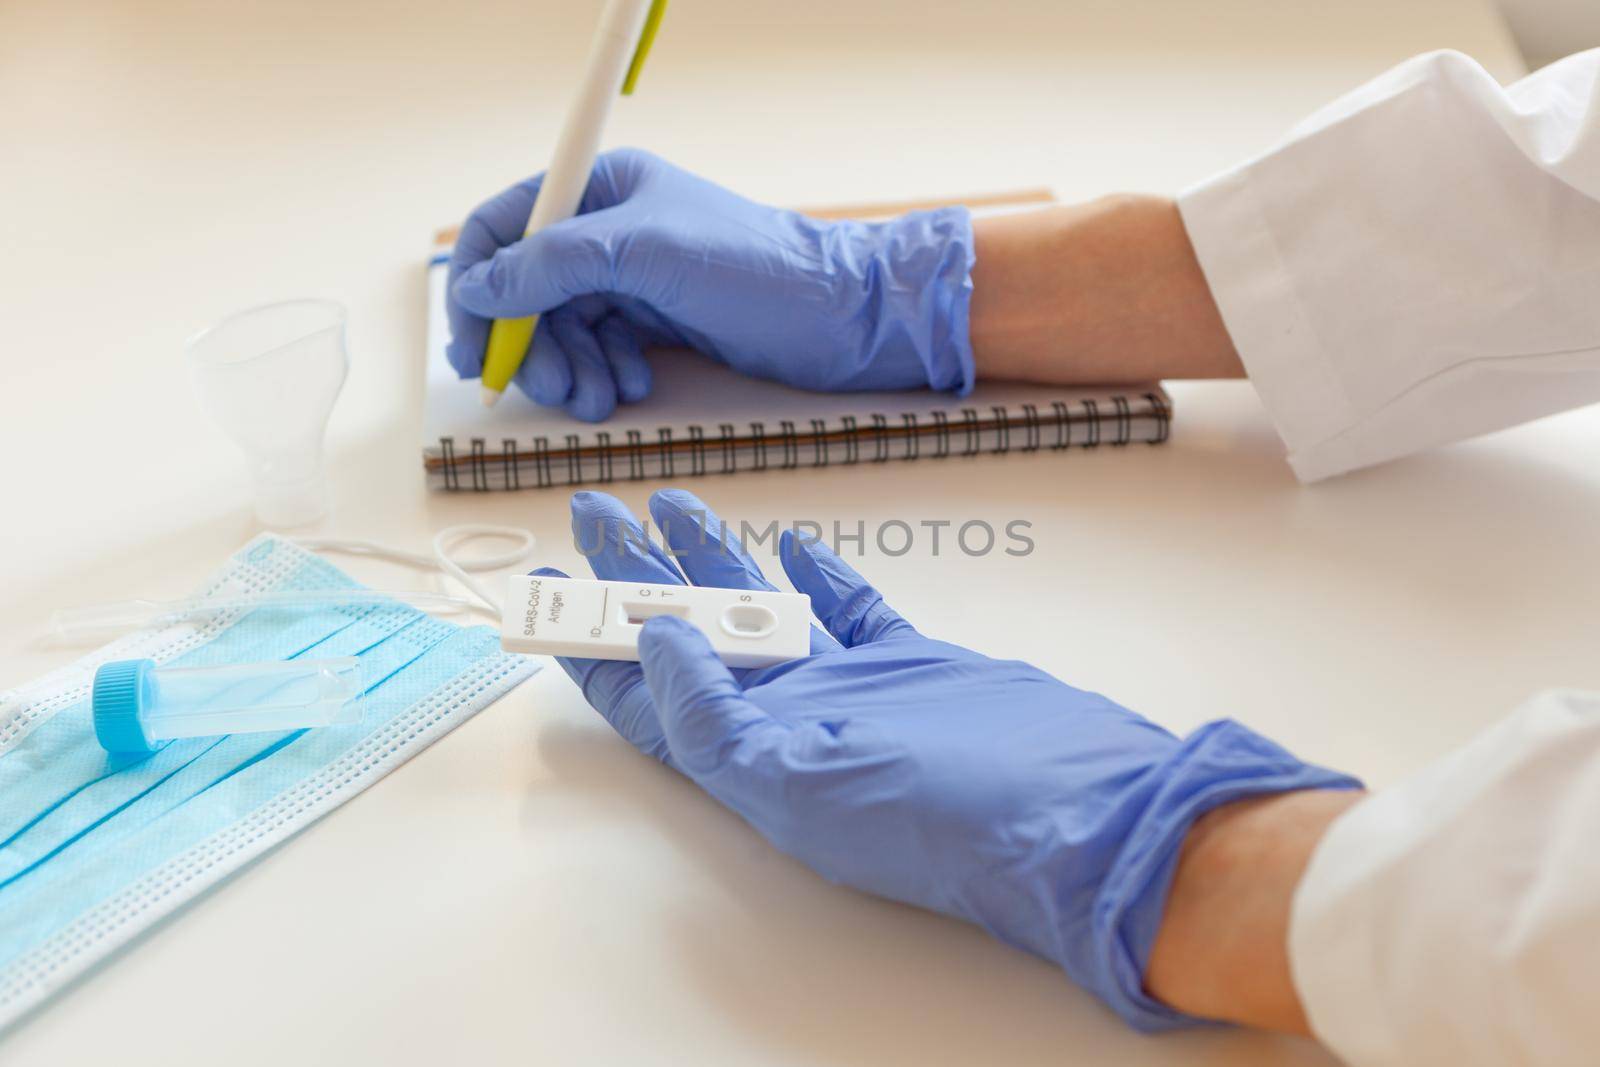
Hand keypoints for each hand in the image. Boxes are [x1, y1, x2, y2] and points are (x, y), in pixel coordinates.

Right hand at [447, 149, 974, 420]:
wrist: (840, 317)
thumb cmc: (752, 269)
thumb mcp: (643, 255)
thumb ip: (553, 264)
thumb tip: (475, 287)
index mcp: (601, 187)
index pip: (505, 227)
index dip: (477, 286)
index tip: (472, 346)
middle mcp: (610, 227)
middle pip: (529, 289)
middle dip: (531, 344)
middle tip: (547, 390)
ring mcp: (635, 275)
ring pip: (565, 327)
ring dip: (569, 368)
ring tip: (598, 399)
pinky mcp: (658, 317)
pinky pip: (602, 348)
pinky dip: (605, 373)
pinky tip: (633, 387)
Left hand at [543, 489, 1358, 1029]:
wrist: (1088, 812)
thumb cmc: (951, 810)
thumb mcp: (804, 778)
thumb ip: (717, 714)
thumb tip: (655, 640)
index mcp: (756, 763)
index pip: (652, 702)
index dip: (596, 649)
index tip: (554, 591)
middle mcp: (796, 727)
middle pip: (695, 641)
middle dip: (637, 578)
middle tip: (594, 511)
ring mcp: (856, 692)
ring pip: (765, 612)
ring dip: (716, 561)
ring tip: (671, 504)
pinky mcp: (914, 665)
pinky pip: (851, 613)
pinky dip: (820, 577)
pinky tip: (795, 544)